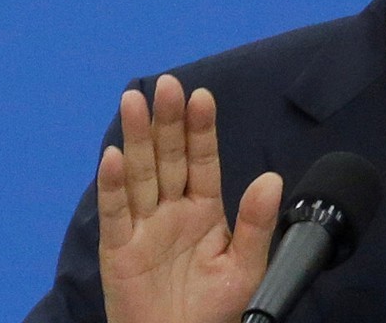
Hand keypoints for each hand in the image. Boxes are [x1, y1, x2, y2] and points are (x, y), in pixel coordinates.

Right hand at [97, 74, 282, 322]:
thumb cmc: (215, 312)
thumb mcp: (245, 266)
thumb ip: (256, 223)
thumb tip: (272, 178)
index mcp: (204, 210)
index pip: (202, 160)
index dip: (201, 129)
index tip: (201, 96)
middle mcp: (171, 211)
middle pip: (168, 157)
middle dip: (167, 121)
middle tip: (167, 84)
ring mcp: (143, 227)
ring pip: (139, 174)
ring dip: (136, 138)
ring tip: (134, 100)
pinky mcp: (118, 250)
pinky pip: (116, 213)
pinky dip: (113, 185)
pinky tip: (113, 156)